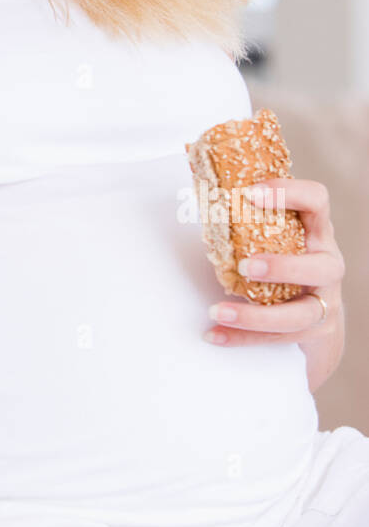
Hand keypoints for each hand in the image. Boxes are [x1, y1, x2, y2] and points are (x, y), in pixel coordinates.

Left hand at [203, 178, 344, 365]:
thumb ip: (249, 217)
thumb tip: (199, 187)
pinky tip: (214, 333)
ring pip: (298, 315)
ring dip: (256, 315)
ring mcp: (324, 302)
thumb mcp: (278, 236)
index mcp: (316, 232)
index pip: (317, 201)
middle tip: (246, 266)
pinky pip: (276, 338)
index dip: (288, 193)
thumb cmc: (288, 259)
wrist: (318, 313)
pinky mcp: (312, 332)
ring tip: (218, 310)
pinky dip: (242, 337)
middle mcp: (327, 265)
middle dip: (283, 268)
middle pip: (321, 267)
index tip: (250, 194)